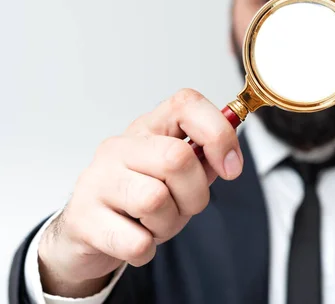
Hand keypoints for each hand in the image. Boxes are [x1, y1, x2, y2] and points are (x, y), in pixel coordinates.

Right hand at [38, 89, 242, 297]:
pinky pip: (136, 241)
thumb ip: (205, 162)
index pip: (186, 104)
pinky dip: (146, 249)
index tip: (231, 167)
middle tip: (183, 206)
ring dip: (168, 224)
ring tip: (155, 223)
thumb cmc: (140, 200)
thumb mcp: (178, 176)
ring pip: (155, 199)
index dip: (218, 134)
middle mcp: (119, 147)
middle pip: (177, 158)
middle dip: (195, 194)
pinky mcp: (83, 219)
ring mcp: (97, 180)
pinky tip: (135, 241)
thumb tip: (228, 159)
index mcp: (148, 128)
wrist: (87, 235)